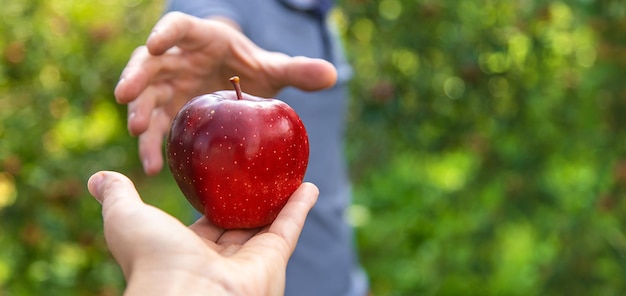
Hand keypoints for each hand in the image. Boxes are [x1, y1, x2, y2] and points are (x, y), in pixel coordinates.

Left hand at [87, 171, 318, 295]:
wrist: (186, 294)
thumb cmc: (152, 259)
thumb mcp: (126, 218)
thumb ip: (117, 196)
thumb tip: (96, 178)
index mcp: (188, 252)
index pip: (205, 224)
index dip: (213, 203)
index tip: (220, 181)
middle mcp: (220, 259)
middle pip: (240, 224)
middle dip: (249, 203)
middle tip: (258, 175)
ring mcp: (249, 259)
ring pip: (268, 224)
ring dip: (280, 201)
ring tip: (287, 176)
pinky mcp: (273, 257)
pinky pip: (289, 226)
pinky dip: (300, 206)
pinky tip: (308, 184)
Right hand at [114, 12, 336, 174]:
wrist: (238, 82)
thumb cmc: (251, 67)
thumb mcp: (273, 67)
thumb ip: (297, 70)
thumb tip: (333, 74)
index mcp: (202, 39)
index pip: (179, 28)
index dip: (165, 33)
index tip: (156, 44)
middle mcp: (178, 58)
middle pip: (150, 62)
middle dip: (137, 77)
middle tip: (126, 96)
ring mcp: (170, 84)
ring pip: (146, 94)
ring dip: (139, 111)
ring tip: (138, 132)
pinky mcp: (169, 109)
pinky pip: (157, 126)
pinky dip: (154, 144)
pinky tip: (154, 166)